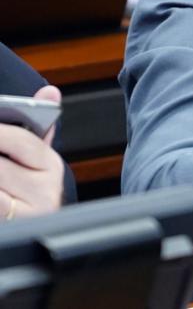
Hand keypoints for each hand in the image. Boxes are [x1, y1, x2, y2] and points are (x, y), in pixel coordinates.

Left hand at [0, 86, 63, 219]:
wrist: (30, 235)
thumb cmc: (26, 193)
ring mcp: (28, 214)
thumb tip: (50, 92)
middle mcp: (45, 192)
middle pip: (0, 167)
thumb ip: (36, 128)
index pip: (21, 141)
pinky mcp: (12, 227)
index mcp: (51, 167)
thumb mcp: (34, 161)